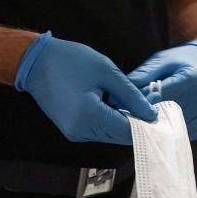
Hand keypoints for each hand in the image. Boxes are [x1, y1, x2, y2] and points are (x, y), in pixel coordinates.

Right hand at [15, 33, 156, 144]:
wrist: (35, 62)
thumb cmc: (70, 61)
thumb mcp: (107, 72)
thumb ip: (132, 95)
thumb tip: (151, 113)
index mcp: (89, 117)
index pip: (128, 131)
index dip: (147, 123)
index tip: (161, 110)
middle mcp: (81, 131)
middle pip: (120, 136)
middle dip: (138, 121)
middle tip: (152, 100)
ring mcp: (75, 133)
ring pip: (111, 134)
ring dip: (125, 120)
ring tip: (136, 98)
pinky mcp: (72, 129)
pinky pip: (99, 129)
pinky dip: (112, 119)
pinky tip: (118, 102)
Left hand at [127, 40, 196, 140]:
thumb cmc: (182, 61)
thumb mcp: (162, 61)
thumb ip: (142, 76)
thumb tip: (118, 95)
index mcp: (191, 81)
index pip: (158, 99)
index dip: (139, 103)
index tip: (121, 104)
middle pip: (163, 117)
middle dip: (144, 116)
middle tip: (128, 114)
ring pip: (170, 129)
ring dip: (155, 126)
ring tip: (142, 118)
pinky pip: (178, 134)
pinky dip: (167, 129)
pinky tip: (159, 122)